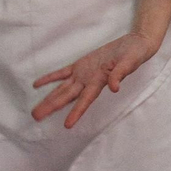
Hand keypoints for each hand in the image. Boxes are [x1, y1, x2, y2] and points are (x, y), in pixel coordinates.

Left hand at [32, 32, 160, 128]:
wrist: (135, 44)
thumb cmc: (135, 54)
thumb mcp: (130, 62)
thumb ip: (121, 73)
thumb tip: (115, 88)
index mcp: (100, 82)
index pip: (86, 100)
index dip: (77, 112)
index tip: (68, 125)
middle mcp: (89, 81)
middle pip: (67, 97)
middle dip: (52, 106)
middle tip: (36, 117)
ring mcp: (83, 74)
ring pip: (63, 89)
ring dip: (49, 98)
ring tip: (35, 110)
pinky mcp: (81, 65)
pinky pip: (62, 73)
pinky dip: (50, 78)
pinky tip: (37, 84)